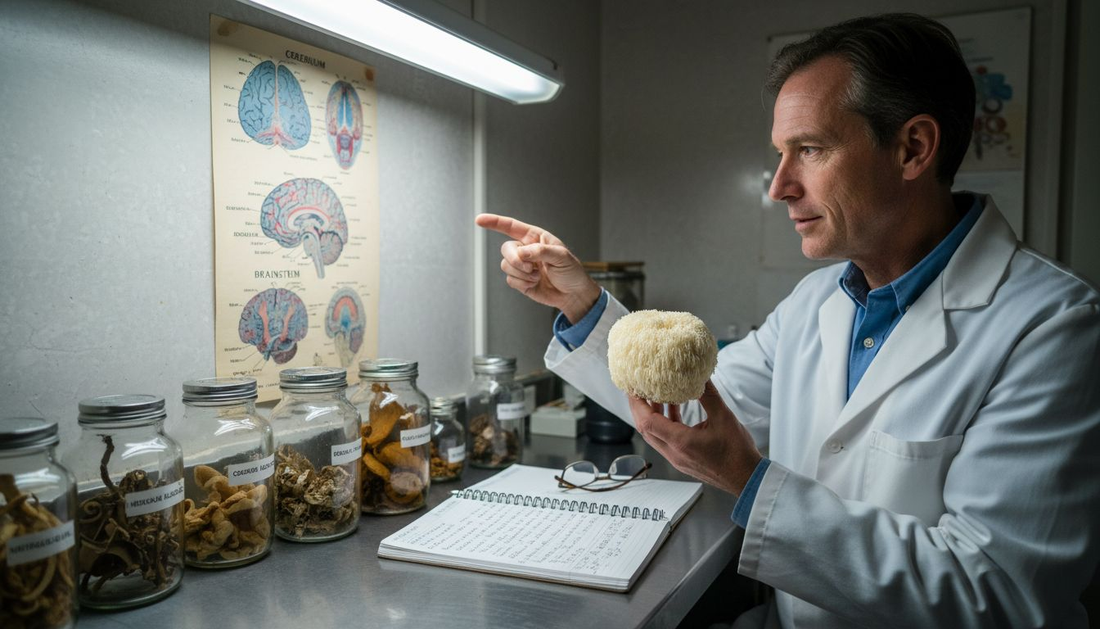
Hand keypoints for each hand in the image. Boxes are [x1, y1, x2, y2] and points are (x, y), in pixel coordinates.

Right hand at [475, 214, 601, 322]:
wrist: (572, 294)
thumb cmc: (571, 271)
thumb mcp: (562, 257)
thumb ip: (541, 252)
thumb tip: (522, 253)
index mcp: (535, 237)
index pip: (511, 226)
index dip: (494, 222)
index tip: (479, 220)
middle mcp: (525, 249)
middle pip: (506, 248)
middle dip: (515, 259)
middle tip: (530, 268)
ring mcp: (521, 265)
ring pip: (506, 265)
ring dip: (522, 274)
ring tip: (538, 276)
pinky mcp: (519, 280)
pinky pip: (510, 279)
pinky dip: (522, 283)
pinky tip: (534, 283)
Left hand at [628, 380, 762, 495]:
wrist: (747, 478)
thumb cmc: (737, 453)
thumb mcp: (724, 418)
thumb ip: (708, 395)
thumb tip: (699, 376)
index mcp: (681, 442)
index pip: (648, 422)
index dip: (637, 404)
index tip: (633, 388)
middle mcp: (674, 453)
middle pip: (646, 429)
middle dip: (639, 408)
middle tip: (637, 389)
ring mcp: (677, 459)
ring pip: (655, 435)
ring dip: (652, 416)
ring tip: (654, 396)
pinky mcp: (683, 460)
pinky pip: (665, 440)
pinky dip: (665, 424)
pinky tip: (673, 410)